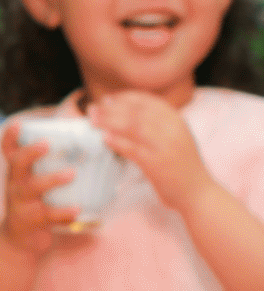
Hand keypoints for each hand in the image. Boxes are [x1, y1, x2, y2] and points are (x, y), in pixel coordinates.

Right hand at [0, 123, 78, 254]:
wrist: (19, 242)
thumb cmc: (35, 205)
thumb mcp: (34, 185)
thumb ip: (48, 168)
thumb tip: (88, 146)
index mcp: (17, 173)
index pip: (9, 151)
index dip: (11, 137)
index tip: (18, 124)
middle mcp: (15, 185)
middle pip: (17, 164)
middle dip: (31, 152)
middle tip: (47, 144)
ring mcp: (20, 203)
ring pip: (31, 188)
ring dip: (51, 179)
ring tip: (71, 174)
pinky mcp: (30, 221)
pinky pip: (46, 216)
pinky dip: (62, 213)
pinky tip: (76, 210)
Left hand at [88, 92, 210, 213]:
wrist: (197, 192)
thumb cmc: (181, 166)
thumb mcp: (174, 138)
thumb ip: (158, 126)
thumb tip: (126, 117)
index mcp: (176, 121)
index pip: (148, 101)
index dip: (125, 98)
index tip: (107, 99)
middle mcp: (172, 129)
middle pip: (137, 112)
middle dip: (111, 108)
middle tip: (92, 108)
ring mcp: (165, 146)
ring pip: (133, 127)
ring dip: (109, 122)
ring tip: (92, 121)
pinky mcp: (157, 164)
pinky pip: (134, 149)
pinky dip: (117, 142)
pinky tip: (104, 139)